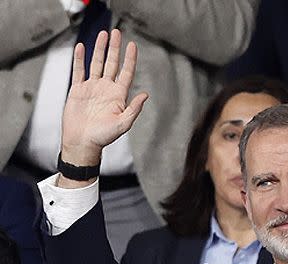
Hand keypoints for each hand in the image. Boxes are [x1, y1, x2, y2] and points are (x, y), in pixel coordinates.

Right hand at [61, 29, 147, 166]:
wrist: (82, 143)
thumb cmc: (103, 137)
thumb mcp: (123, 124)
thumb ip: (134, 109)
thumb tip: (145, 94)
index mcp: (118, 96)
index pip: (126, 72)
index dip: (130, 59)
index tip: (132, 45)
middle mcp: (106, 89)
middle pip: (112, 63)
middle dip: (114, 48)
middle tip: (116, 33)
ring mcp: (92, 88)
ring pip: (96, 64)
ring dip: (99, 49)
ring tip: (102, 34)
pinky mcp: (78, 90)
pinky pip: (79, 71)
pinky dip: (80, 59)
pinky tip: (82, 47)